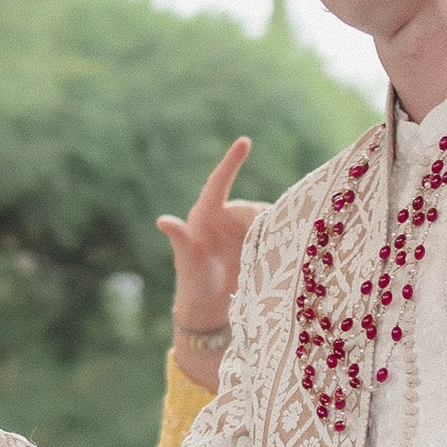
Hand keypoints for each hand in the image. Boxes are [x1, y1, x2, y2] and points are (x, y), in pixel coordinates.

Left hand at [156, 137, 262, 376]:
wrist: (209, 306)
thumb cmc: (193, 281)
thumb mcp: (188, 260)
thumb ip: (180, 238)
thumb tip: (162, 221)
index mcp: (207, 214)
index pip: (221, 181)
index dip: (232, 161)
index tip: (245, 141)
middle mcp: (225, 217)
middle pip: (254, 207)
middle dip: (265, 220)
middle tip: (265, 243)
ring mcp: (241, 229)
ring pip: (267, 220)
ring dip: (274, 233)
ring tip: (271, 254)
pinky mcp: (254, 242)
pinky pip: (273, 233)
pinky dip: (280, 240)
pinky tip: (283, 254)